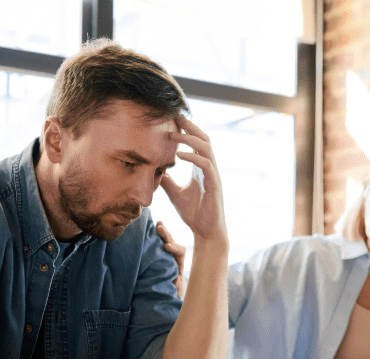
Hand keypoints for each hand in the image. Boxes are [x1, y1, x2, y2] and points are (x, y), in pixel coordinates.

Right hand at [156, 221, 185, 298]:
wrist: (164, 293)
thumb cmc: (171, 290)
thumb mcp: (175, 290)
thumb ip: (176, 286)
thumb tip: (174, 281)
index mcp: (179, 263)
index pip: (180, 251)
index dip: (174, 247)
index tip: (166, 246)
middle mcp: (173, 256)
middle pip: (172, 241)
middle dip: (166, 235)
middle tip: (160, 229)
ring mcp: (164, 253)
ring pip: (164, 239)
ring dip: (161, 231)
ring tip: (157, 223)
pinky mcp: (156, 253)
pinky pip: (156, 242)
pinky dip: (154, 234)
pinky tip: (150, 226)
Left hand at [160, 117, 226, 244]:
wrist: (206, 232)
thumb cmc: (194, 214)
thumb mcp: (175, 193)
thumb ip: (168, 181)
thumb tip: (155, 170)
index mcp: (201, 169)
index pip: (197, 143)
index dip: (187, 130)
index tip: (173, 120)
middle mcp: (209, 169)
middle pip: (204, 139)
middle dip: (190, 126)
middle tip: (176, 116)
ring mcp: (213, 176)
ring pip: (206, 148)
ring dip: (190, 138)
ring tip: (173, 133)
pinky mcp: (214, 185)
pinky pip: (205, 165)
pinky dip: (193, 157)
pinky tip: (179, 155)